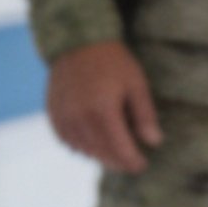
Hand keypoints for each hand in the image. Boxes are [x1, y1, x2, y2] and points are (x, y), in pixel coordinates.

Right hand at [46, 40, 163, 172]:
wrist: (76, 41)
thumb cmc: (111, 61)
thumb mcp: (136, 84)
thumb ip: (145, 115)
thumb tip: (153, 142)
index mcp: (103, 111)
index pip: (121, 151)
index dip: (133, 162)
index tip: (142, 164)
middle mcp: (80, 119)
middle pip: (102, 155)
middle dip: (118, 162)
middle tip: (130, 162)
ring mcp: (64, 119)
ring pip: (85, 152)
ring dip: (101, 156)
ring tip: (114, 151)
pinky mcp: (54, 116)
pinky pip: (69, 143)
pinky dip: (83, 147)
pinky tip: (94, 141)